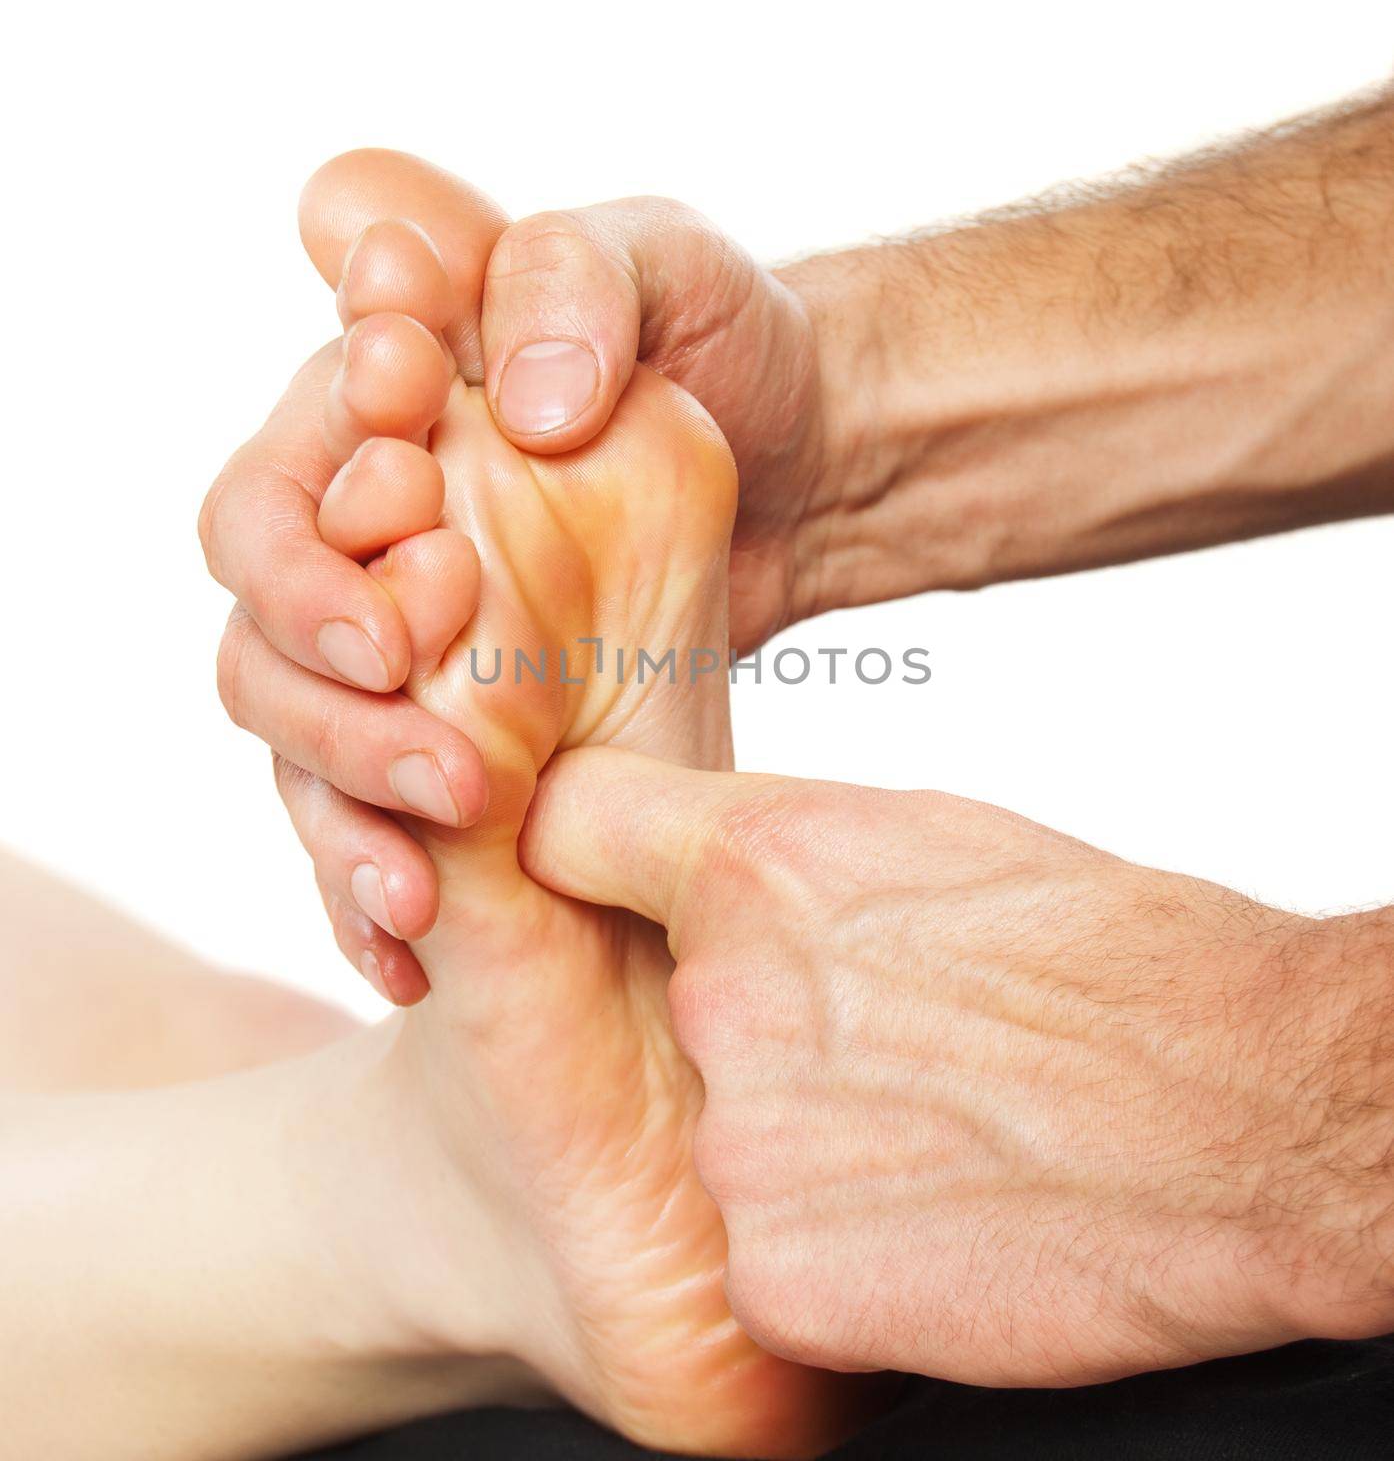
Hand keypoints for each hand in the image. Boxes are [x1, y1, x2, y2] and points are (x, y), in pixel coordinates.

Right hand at [201, 150, 837, 948]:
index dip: (313, 516)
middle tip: (409, 669)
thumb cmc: (726, 339)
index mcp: (374, 423)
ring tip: (422, 858)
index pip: (277, 486)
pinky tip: (408, 944)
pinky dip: (374, 888)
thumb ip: (567, 282)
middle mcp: (369, 547)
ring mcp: (410, 660)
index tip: (409, 509)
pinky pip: (375, 832)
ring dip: (347, 800)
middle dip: (324, 666)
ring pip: (305, 749)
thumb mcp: (662, 260)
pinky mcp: (460, 743)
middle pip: (266, 633)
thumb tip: (528, 407)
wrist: (813, 463)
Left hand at [522, 748, 1393, 1385]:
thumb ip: (793, 862)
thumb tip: (734, 883)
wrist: (1247, 1110)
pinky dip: (846, 1258)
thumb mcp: (937, 842)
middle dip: (769, 1040)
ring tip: (945, 1140)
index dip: (585, 857)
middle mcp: (720, 993)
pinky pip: (772, 1261)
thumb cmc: (1122, 960)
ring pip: (737, 1147)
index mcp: (758, 863)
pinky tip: (941, 1225)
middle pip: (684, 1017)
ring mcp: (740, 1144)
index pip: (571, 829)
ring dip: (816, 1157)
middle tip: (901, 1055)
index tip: (601, 880)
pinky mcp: (774, 1279)